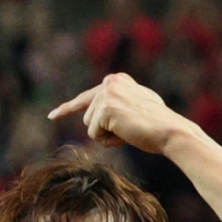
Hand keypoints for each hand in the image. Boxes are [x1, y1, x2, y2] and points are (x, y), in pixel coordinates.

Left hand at [48, 72, 186, 156]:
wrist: (168, 130)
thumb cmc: (157, 125)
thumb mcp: (137, 108)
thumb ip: (120, 105)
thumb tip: (110, 112)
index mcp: (116, 80)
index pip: (86, 97)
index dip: (67, 109)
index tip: (52, 116)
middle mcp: (110, 82)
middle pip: (88, 118)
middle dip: (104, 131)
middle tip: (129, 129)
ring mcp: (107, 93)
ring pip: (90, 127)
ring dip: (107, 136)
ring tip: (129, 130)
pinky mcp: (105, 108)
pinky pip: (95, 135)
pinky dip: (109, 141)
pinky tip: (125, 134)